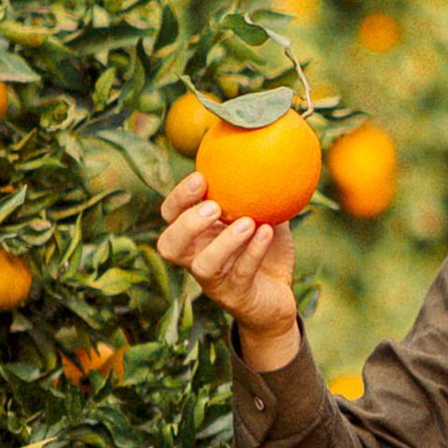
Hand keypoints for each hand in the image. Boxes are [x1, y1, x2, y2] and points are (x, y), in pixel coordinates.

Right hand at [157, 168, 299, 364]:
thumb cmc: (264, 252)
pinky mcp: (236, 297)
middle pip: (170, 245)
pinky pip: (241, 273)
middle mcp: (196, 259)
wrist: (277, 300)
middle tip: (212, 204)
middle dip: (186, 223)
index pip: (170, 216)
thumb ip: (259, 189)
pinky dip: (253, 252)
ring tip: (246, 221)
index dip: (178, 198)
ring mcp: (214, 282)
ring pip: (202, 265)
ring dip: (223, 242)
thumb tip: (267, 147)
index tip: (200, 177)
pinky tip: (268, 231)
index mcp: (195, 237)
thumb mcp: (263, 216)